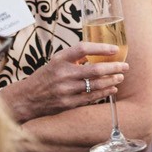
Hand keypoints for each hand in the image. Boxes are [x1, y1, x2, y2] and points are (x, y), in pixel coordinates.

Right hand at [0, 42, 125, 122]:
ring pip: (95, 85)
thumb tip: (97, 54)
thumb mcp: (55, 62)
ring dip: (111, 81)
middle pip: (94, 69)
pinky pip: (91, 98)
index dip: (100, 47)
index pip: (83, 48)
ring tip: (120, 77)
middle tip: (125, 66)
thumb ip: (74, 58)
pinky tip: (112, 89)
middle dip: (113, 67)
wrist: (27, 98)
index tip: (115, 49)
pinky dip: (104, 93)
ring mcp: (66, 90)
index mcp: (59, 60)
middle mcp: (63, 74)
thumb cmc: (44, 77)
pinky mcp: (68, 104)